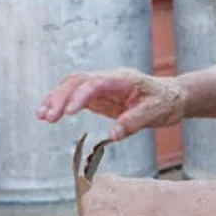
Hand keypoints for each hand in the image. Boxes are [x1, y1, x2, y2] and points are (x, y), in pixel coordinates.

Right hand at [37, 68, 186, 140]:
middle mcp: (109, 79)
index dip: (80, 96)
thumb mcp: (155, 113)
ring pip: (73, 86)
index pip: (95, 83)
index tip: (69, 112)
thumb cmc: (166, 102)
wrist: (173, 97)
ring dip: (56, 98)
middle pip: (78, 81)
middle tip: (47, 116)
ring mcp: (102, 87)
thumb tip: (112, 136)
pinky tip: (50, 114)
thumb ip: (133, 122)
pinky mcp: (99, 97)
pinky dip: (62, 104)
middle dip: (60, 96)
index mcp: (123, 79)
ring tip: (42, 116)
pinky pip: (76, 97)